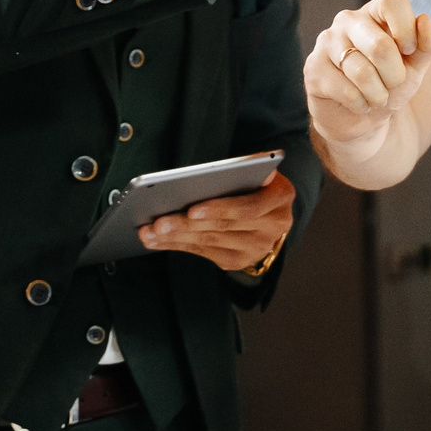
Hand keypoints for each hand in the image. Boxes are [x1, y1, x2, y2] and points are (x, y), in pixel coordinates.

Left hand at [141, 171, 294, 272]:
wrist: (271, 212)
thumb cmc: (255, 183)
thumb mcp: (256, 171)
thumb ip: (242, 170)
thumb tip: (207, 176)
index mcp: (280, 197)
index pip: (250, 207)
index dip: (220, 209)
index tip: (192, 209)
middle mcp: (273, 226)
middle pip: (224, 227)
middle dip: (188, 224)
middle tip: (159, 222)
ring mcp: (256, 248)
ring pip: (210, 241)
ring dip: (176, 237)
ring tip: (150, 231)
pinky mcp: (238, 260)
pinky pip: (203, 253)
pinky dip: (177, 245)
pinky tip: (156, 240)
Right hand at [306, 0, 430, 148]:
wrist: (364, 117)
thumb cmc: (391, 83)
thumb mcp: (417, 64)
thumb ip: (428, 42)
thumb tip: (425, 21)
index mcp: (375, 11)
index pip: (392, 0)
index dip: (407, 28)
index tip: (409, 51)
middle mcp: (348, 20)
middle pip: (381, 46)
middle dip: (395, 75)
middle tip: (393, 83)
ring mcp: (327, 42)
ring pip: (362, 73)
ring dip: (378, 95)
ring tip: (377, 97)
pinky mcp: (313, 69)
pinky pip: (347, 91)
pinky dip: (361, 105)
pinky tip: (359, 103)